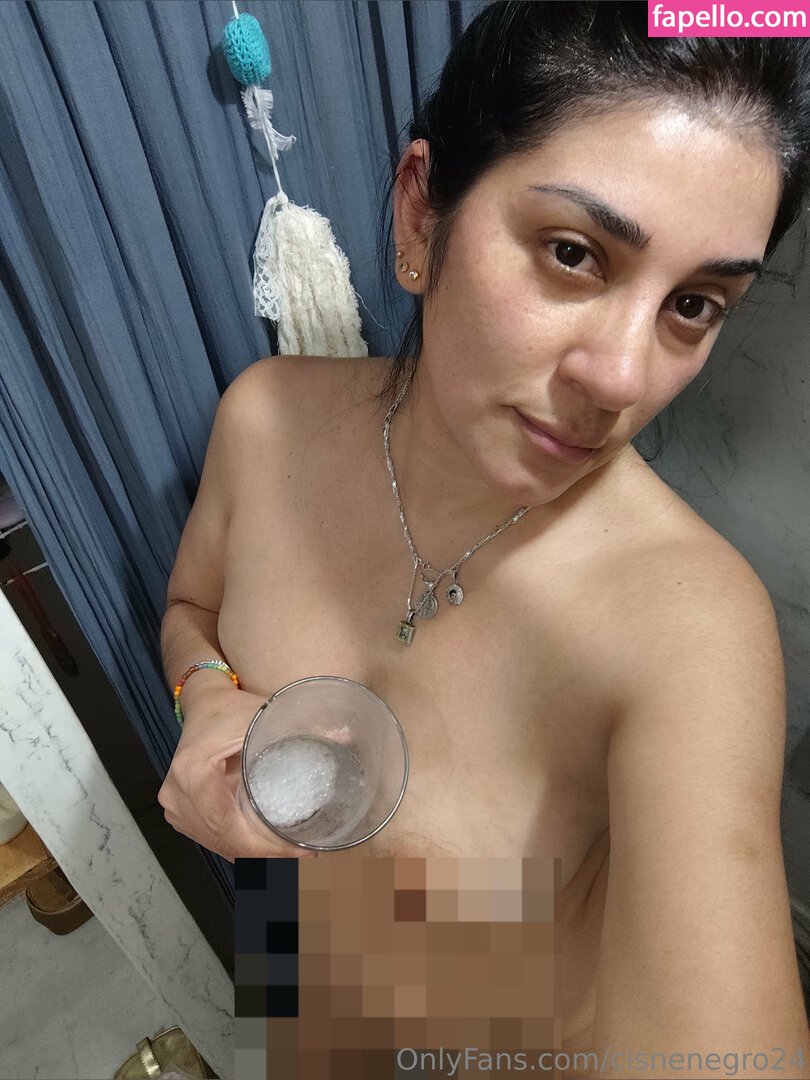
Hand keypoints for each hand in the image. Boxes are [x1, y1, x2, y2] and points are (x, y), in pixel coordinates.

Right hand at [158, 682, 316, 860]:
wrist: (203, 703)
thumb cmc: (230, 708)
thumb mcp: (264, 713)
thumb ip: (303, 725)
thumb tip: (345, 736)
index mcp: (193, 773)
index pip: (229, 827)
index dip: (267, 848)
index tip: (300, 853)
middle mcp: (177, 795)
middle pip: (225, 842)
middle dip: (266, 857)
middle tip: (304, 859)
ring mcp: (175, 806)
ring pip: (218, 845)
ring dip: (254, 857)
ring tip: (292, 858)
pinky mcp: (180, 812)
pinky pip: (212, 838)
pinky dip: (240, 847)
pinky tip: (268, 851)